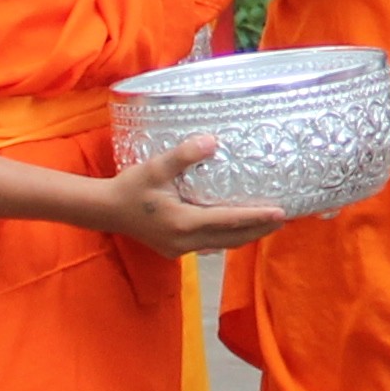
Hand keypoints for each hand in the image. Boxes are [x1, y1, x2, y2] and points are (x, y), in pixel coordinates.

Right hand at [94, 133, 290, 257]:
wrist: (106, 211)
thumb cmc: (130, 187)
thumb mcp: (155, 167)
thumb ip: (184, 155)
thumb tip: (213, 141)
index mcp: (183, 223)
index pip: (230, 221)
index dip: (257, 217)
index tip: (281, 212)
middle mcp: (185, 241)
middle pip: (232, 238)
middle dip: (259, 229)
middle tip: (284, 219)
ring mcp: (180, 249)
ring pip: (222, 244)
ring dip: (245, 235)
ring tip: (267, 224)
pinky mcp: (175, 249)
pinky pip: (209, 245)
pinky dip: (227, 237)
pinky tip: (236, 228)